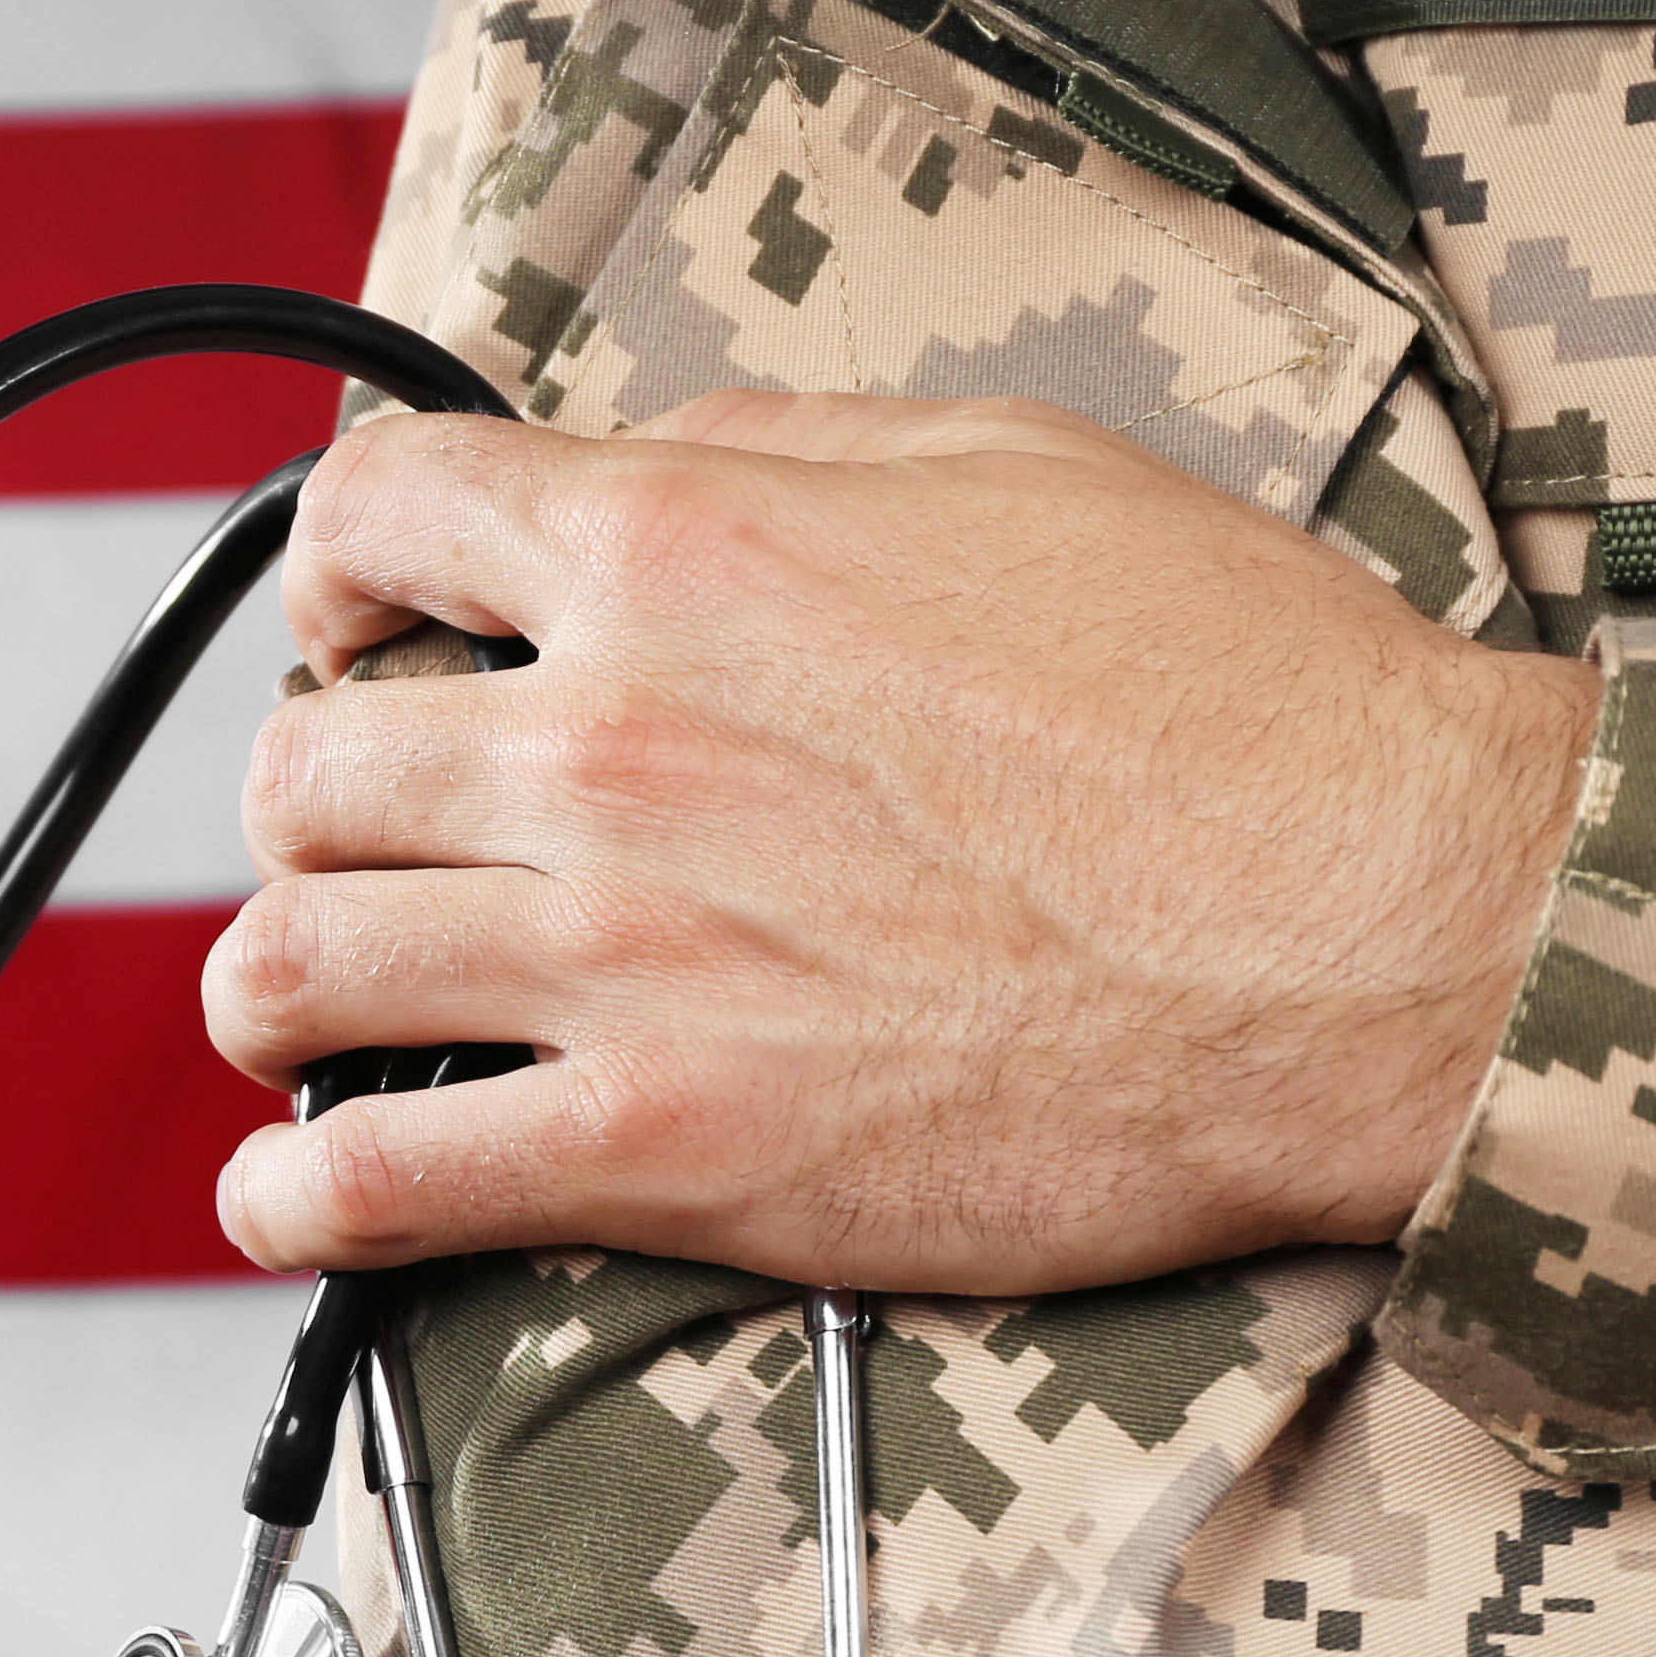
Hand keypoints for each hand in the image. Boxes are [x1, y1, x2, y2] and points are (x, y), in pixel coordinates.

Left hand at [204, 389, 1597, 1288]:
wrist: (1376, 926)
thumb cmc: (1245, 701)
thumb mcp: (1011, 469)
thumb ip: (783, 456)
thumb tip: (646, 463)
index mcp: (682, 553)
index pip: (378, 516)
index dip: (337, 570)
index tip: (358, 624)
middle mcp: (610, 744)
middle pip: (306, 766)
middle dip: (316, 799)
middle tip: (369, 840)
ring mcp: (625, 956)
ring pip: (294, 966)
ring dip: (279, 987)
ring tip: (313, 1010)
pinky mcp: (673, 1148)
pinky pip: (386, 1186)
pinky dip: (300, 1201)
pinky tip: (295, 1197)